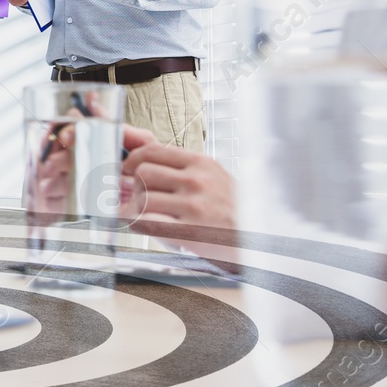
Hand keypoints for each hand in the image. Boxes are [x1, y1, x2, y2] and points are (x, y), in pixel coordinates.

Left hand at [120, 127, 235, 228]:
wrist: (259, 237)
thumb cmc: (234, 209)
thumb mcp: (213, 177)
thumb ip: (183, 169)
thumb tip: (144, 165)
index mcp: (201, 163)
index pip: (153, 150)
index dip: (133, 160)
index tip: (127, 170)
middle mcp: (197, 180)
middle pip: (143, 173)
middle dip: (134, 186)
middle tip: (137, 197)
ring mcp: (193, 205)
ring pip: (143, 198)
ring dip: (137, 209)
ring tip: (147, 215)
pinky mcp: (189, 230)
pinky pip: (148, 222)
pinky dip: (140, 225)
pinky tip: (147, 227)